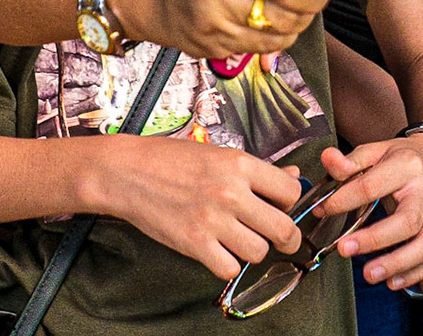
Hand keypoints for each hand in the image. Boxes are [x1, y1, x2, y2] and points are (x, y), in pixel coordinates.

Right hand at [88, 135, 303, 280]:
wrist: (128, 173)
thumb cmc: (172, 160)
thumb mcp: (219, 154)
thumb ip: (259, 170)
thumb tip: (293, 178)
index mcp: (240, 165)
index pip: (291, 192)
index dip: (290, 203)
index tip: (281, 207)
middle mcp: (231, 193)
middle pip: (283, 229)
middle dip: (286, 237)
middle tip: (278, 238)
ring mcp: (213, 220)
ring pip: (258, 252)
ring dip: (252, 250)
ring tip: (239, 239)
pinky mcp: (194, 244)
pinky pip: (229, 268)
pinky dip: (227, 264)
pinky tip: (219, 250)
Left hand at [315, 135, 422, 292]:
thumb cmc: (401, 158)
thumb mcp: (375, 150)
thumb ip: (350, 160)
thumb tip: (327, 159)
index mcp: (407, 166)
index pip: (372, 186)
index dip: (344, 200)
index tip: (323, 210)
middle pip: (407, 221)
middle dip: (375, 239)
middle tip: (344, 249)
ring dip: (397, 264)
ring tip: (370, 274)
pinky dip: (415, 275)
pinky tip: (393, 282)